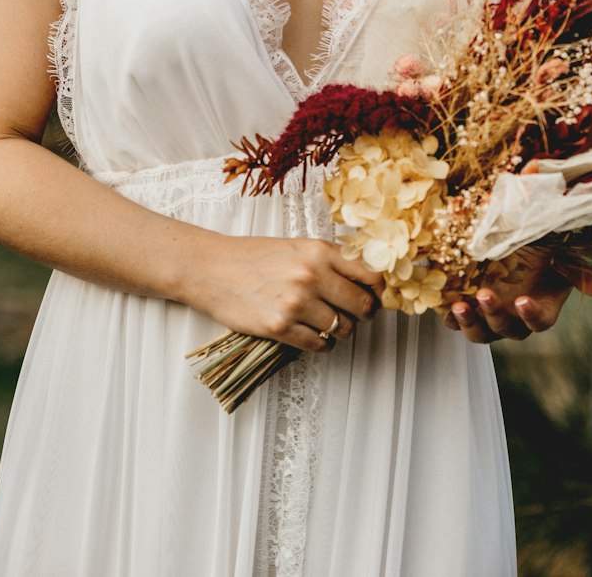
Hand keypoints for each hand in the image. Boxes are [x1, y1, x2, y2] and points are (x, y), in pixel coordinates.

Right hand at [190, 234, 383, 352]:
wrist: (211, 268)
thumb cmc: (252, 256)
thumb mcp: (296, 246)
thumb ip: (329, 260)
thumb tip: (366, 279)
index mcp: (319, 251)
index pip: (371, 274)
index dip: (379, 290)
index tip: (376, 296)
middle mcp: (311, 275)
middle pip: (362, 306)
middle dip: (363, 314)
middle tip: (353, 315)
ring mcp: (296, 303)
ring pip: (342, 329)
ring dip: (338, 331)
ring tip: (325, 324)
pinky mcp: (280, 327)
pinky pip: (318, 345)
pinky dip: (320, 344)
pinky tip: (310, 335)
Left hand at [443, 246, 591, 344]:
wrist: (500, 230)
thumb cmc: (536, 241)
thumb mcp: (560, 249)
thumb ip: (584, 272)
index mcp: (540, 305)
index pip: (540, 322)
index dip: (532, 316)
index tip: (523, 301)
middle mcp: (515, 315)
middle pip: (508, 330)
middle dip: (496, 316)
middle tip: (485, 295)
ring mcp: (488, 314)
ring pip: (481, 334)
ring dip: (471, 323)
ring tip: (460, 305)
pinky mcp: (465, 305)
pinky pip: (455, 322)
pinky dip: (449, 318)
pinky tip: (443, 305)